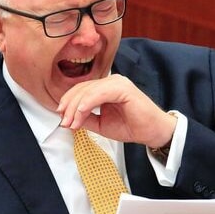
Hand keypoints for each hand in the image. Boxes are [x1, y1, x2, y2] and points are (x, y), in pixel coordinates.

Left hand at [57, 74, 176, 147]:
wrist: (152, 132)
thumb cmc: (132, 126)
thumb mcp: (101, 124)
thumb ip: (85, 118)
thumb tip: (68, 118)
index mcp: (106, 87)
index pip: (81, 90)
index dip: (68, 102)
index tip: (61, 117)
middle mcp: (111, 81)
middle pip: (82, 88)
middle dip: (69, 106)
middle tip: (64, 122)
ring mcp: (117, 83)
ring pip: (88, 90)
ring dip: (75, 108)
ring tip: (71, 122)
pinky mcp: (122, 88)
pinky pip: (98, 93)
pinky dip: (86, 104)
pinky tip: (80, 114)